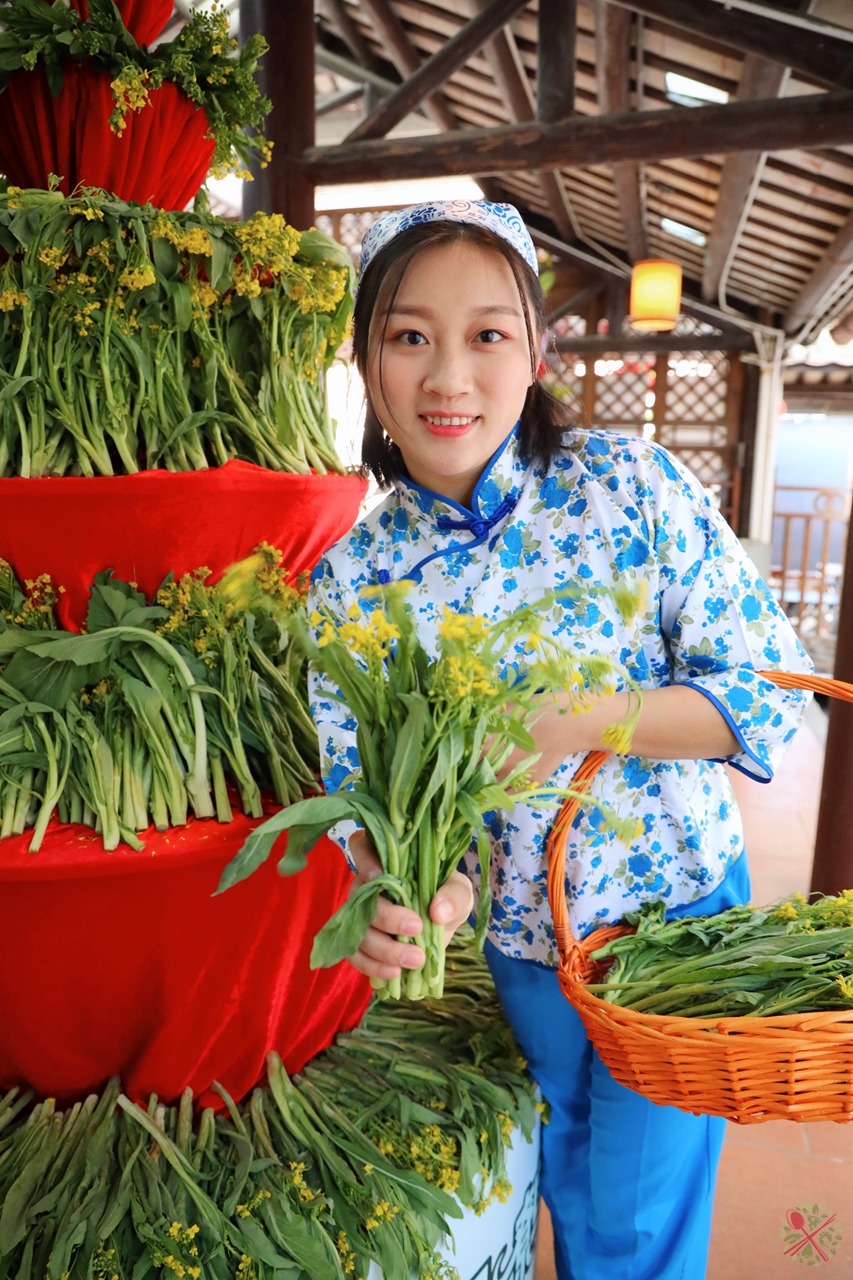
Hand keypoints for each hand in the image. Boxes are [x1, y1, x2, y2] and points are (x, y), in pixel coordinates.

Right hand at [346, 829, 473, 980]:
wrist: (441, 923)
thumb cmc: (446, 895)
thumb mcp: (459, 889)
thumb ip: (453, 894)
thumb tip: (438, 911)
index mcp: (385, 858)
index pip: (361, 846)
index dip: (366, 861)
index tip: (383, 878)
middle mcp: (365, 883)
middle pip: (360, 896)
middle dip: (387, 916)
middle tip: (417, 928)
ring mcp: (359, 914)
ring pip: (358, 930)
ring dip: (383, 949)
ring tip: (414, 960)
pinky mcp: (360, 942)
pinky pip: (356, 955)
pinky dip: (373, 967)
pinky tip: (395, 973)